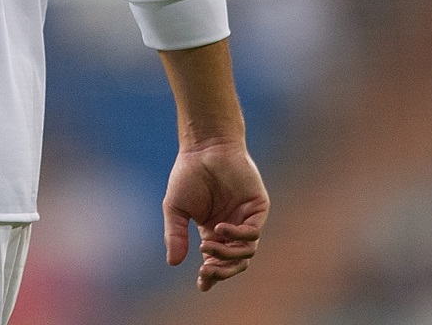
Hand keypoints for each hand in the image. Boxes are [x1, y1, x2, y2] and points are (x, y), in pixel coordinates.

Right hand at [163, 141, 266, 290]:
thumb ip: (176, 234)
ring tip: (206, 244)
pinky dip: (237, 237)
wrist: (205, 148)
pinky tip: (220, 229)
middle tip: (206, 271)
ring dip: (226, 254)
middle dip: (221, 271)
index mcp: (212, 231)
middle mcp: (232, 228)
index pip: (216, 261)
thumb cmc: (188, 175)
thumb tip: (173, 263)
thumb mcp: (175, 208)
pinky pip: (253, 233)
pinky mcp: (257, 208)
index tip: (202, 284)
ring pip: (246, 252)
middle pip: (234, 261)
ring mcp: (246, 219)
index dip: (211, 276)